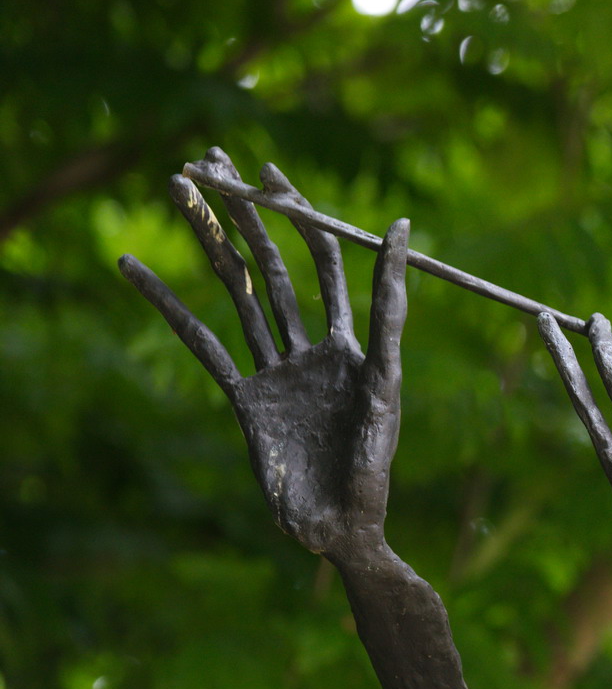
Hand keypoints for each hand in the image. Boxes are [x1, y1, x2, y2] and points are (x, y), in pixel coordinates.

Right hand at [120, 149, 410, 563]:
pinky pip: (200, 343)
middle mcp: (311, 350)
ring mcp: (275, 371)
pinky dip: (166, 305)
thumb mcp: (387, 384)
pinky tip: (134, 267)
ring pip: (238, 292)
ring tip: (178, 188)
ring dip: (210, 240)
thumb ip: (391, 315)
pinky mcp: (243, 399)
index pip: (326, 261)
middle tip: (215, 159)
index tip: (271, 170)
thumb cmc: (373, 467)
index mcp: (353, 346)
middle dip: (248, 212)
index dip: (302, 214)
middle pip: (277, 265)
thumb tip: (401, 233)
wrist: (339, 529)